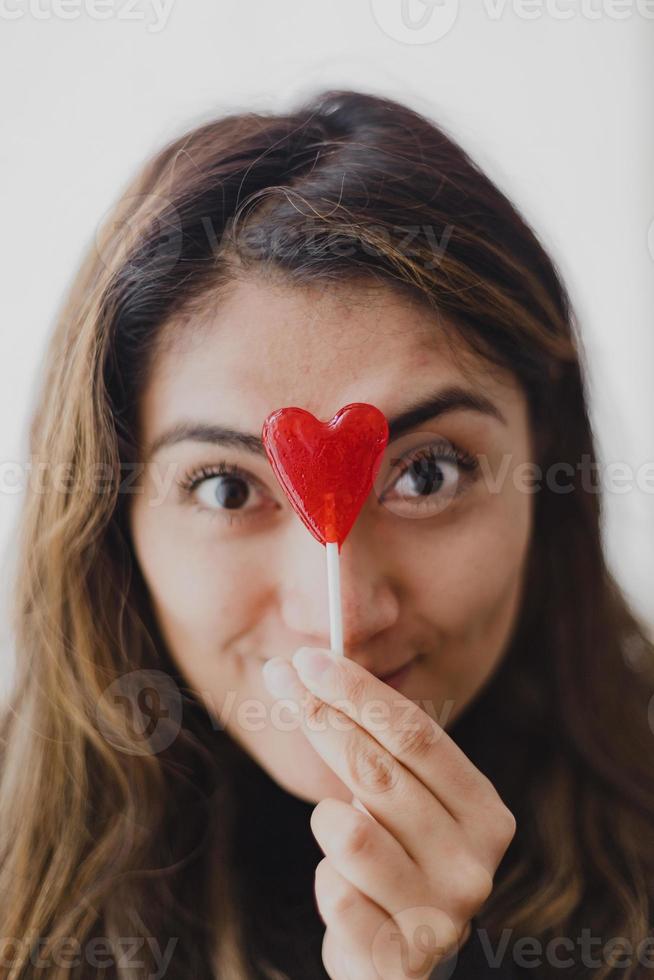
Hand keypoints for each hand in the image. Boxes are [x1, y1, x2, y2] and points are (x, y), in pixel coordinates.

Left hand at [262, 647, 516, 979]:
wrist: (405, 964)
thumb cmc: (399, 863)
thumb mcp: (405, 803)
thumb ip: (381, 747)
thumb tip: (312, 669)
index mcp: (484, 813)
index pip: (417, 734)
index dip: (358, 691)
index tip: (309, 659)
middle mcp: (474, 863)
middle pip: (378, 771)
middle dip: (321, 717)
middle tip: (280, 679)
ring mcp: (441, 915)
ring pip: (348, 833)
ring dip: (328, 823)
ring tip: (343, 837)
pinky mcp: (402, 959)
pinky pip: (334, 892)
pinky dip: (328, 882)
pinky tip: (349, 894)